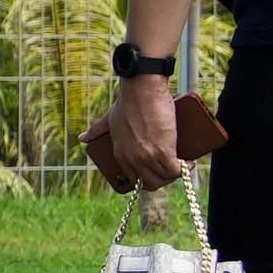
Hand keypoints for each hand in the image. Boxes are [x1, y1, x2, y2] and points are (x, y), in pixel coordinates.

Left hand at [98, 74, 185, 188]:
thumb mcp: (108, 119)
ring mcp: (147, 156)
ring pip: (165, 178)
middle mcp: (133, 159)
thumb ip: (96, 130)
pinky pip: (176, 170)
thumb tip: (83, 138)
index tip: (158, 171)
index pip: (134, 180)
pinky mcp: (163, 150)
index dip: (148, 179)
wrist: (141, 90)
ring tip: (183, 163)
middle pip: (151, 183)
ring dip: (176, 173)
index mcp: (120, 154)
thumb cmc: (128, 101)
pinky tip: (189, 162)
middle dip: (163, 179)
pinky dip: (185, 169)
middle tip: (172, 168)